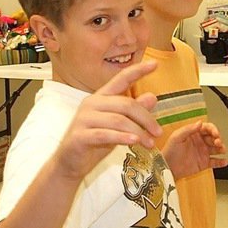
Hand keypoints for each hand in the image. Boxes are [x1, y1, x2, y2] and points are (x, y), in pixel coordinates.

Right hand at [54, 60, 161, 181]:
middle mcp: (91, 104)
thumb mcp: (117, 126)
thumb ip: (133, 112)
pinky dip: (122, 137)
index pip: (121, 79)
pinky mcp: (80, 135)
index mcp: (100, 97)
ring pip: (118, 120)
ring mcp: (84, 119)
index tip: (156, 64)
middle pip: (126, 104)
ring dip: (138, 132)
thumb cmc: (94, 143)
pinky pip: (105, 134)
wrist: (69, 163)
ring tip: (150, 143)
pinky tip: (134, 141)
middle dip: (146, 118)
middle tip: (158, 133)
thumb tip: (153, 97)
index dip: (138, 71)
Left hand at [162, 120, 227, 178]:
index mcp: (194, 134)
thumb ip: (188, 129)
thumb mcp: (177, 137)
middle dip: (218, 139)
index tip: (215, 133)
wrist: (167, 167)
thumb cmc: (169, 151)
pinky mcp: (204, 163)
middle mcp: (200, 142)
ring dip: (221, 148)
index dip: (213, 129)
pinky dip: (220, 162)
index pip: (207, 128)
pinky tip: (224, 161)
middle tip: (218, 142)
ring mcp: (202, 153)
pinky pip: (215, 162)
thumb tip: (200, 122)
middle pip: (214, 138)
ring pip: (216, 149)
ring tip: (222, 150)